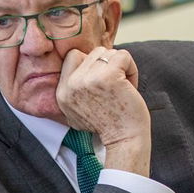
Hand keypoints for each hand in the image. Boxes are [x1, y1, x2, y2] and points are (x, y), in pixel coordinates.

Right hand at [55, 46, 150, 175]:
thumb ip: (75, 90)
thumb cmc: (109, 125)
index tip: (101, 83)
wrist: (124, 140)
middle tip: (114, 88)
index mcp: (62, 92)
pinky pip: (123, 55)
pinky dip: (132, 69)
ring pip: (108, 52)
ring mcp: (88, 79)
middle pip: (93, 53)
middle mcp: (71, 84)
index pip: (72, 57)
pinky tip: (130, 86)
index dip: (91, 64)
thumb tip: (85, 63)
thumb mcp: (78, 111)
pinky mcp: (108, 76)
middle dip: (108, 66)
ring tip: (122, 88)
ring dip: (120, 68)